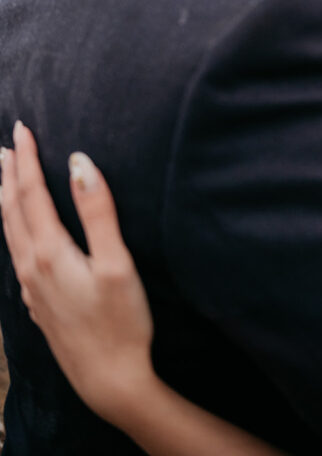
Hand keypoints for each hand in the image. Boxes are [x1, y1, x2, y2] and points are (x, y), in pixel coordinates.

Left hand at [1, 123, 154, 426]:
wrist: (109, 382)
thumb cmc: (121, 323)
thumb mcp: (117, 263)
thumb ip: (98, 211)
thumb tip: (79, 162)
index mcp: (49, 252)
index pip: (31, 193)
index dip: (26, 158)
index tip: (23, 129)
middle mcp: (31, 268)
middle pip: (12, 210)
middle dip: (9, 174)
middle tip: (6, 145)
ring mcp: (31, 289)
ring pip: (9, 233)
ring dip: (6, 200)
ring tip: (4, 178)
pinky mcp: (37, 304)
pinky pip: (16, 254)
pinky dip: (13, 228)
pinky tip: (19, 232)